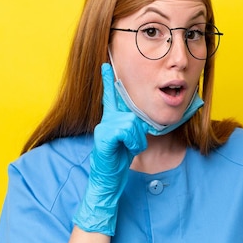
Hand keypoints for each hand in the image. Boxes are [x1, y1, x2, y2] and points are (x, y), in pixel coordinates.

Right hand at [72, 63, 147, 235]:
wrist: (108, 179)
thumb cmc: (119, 159)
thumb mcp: (131, 140)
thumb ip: (133, 127)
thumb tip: (139, 121)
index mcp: (112, 120)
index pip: (111, 97)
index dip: (108, 79)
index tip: (106, 63)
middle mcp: (106, 120)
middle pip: (134, 116)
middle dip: (139, 132)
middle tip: (130, 145)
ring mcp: (103, 128)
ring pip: (133, 123)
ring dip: (137, 140)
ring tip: (127, 149)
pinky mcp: (104, 137)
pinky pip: (127, 131)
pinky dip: (132, 142)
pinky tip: (125, 149)